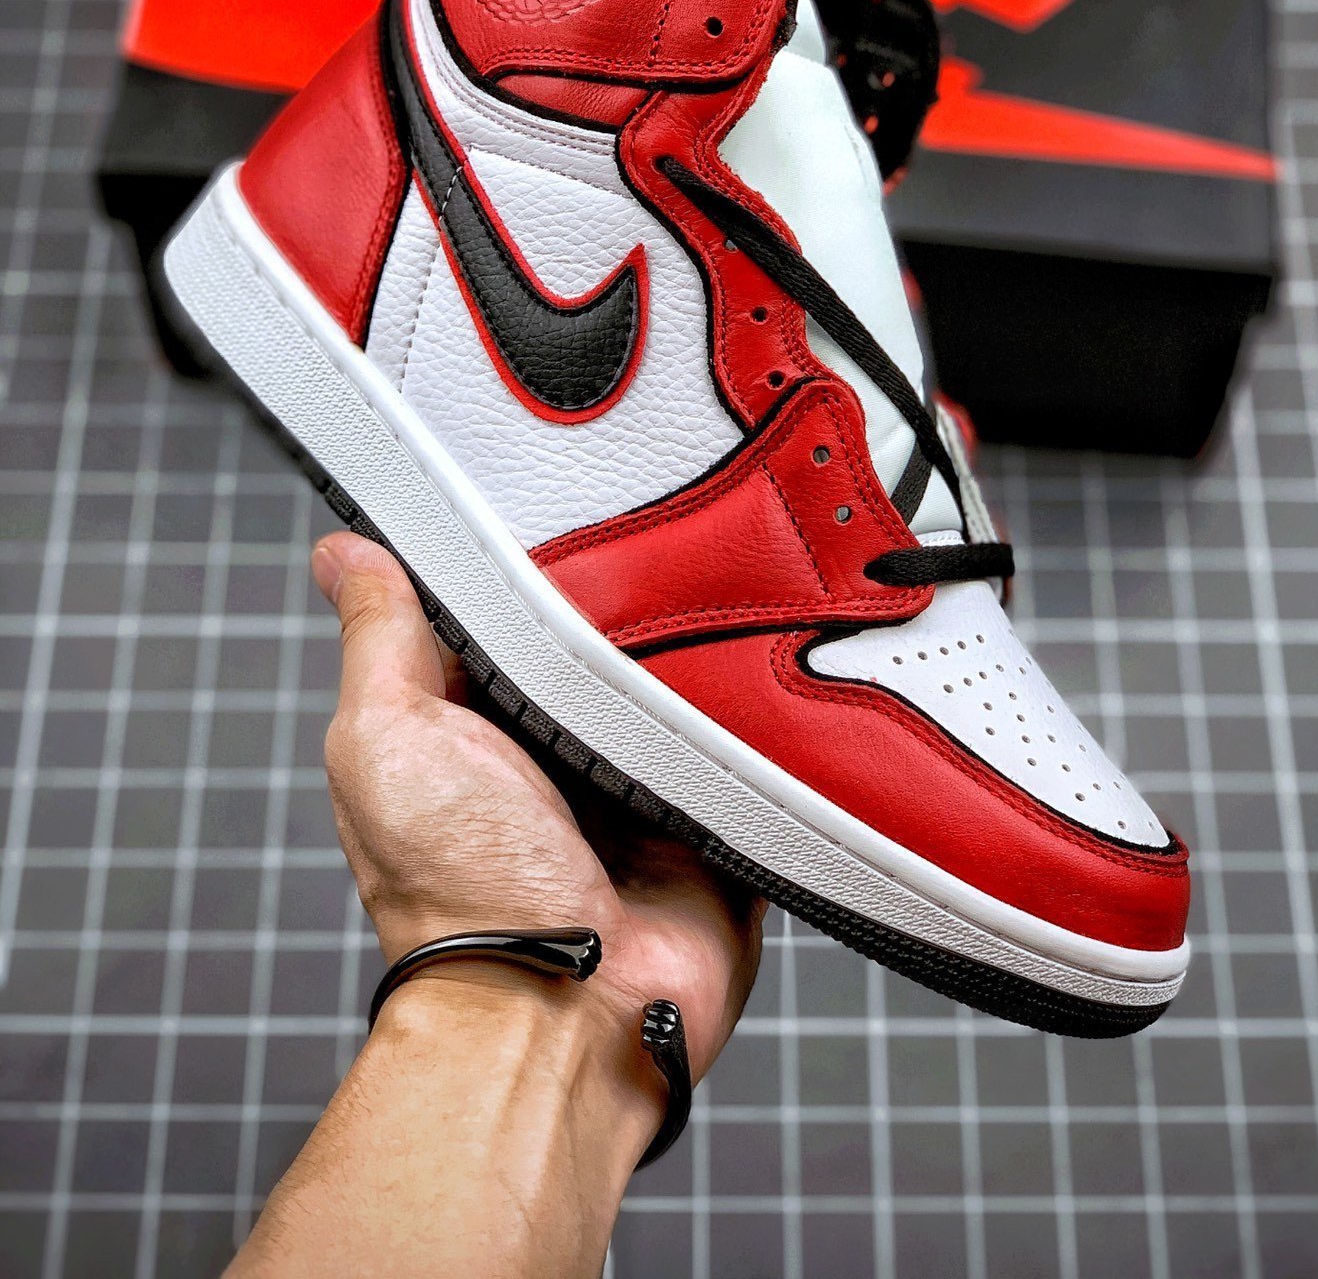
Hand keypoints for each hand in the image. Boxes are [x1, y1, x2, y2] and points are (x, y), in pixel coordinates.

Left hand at [313, 531, 764, 1092]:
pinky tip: (775, 668)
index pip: (511, 615)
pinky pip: (754, 748)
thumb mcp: (389, 739)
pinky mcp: (717, 822)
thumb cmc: (458, 893)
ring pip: (686, 686)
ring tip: (733, 594)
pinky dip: (764, 717)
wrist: (566, 1015)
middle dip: (635, 602)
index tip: (564, 499)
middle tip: (667, 535)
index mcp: (481, 726)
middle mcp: (562, 755)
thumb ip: (382, 641)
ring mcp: (644, 790)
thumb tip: (344, 551)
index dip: (533, 563)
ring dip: (705, 655)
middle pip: (608, 644)